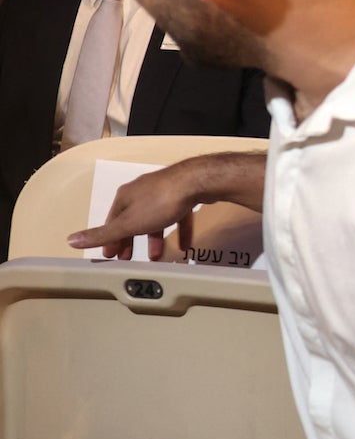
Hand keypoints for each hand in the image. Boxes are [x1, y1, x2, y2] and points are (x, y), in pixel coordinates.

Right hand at [69, 161, 198, 260]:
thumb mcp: (127, 223)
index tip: (110, 253)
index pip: (112, 221)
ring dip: (154, 238)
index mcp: (126, 197)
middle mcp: (143, 192)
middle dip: (131, 240)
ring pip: (156, 218)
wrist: (197, 182)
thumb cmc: (161, 200)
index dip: (110, 239)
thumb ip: (102, 234)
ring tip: (156, 255)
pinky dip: (179, 231)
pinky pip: (180, 216)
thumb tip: (73, 240)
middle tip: (129, 256)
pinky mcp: (185, 194)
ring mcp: (165, 192)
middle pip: (133, 220)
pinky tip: (183, 244)